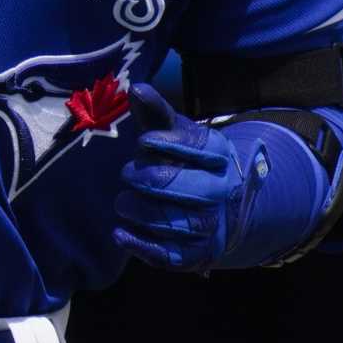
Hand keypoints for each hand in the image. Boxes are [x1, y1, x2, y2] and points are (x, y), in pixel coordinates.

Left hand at [113, 83, 268, 272]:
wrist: (215, 208)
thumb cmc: (183, 162)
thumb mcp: (174, 136)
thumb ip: (156, 114)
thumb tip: (137, 87)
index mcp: (220, 154)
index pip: (198, 145)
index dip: (168, 141)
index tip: (144, 140)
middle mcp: (222, 189)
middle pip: (187, 186)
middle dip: (150, 180)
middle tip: (127, 174)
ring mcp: (212, 224)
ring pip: (178, 222)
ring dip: (143, 212)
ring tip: (123, 203)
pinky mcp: (197, 255)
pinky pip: (171, 255)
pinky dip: (142, 245)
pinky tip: (120, 233)